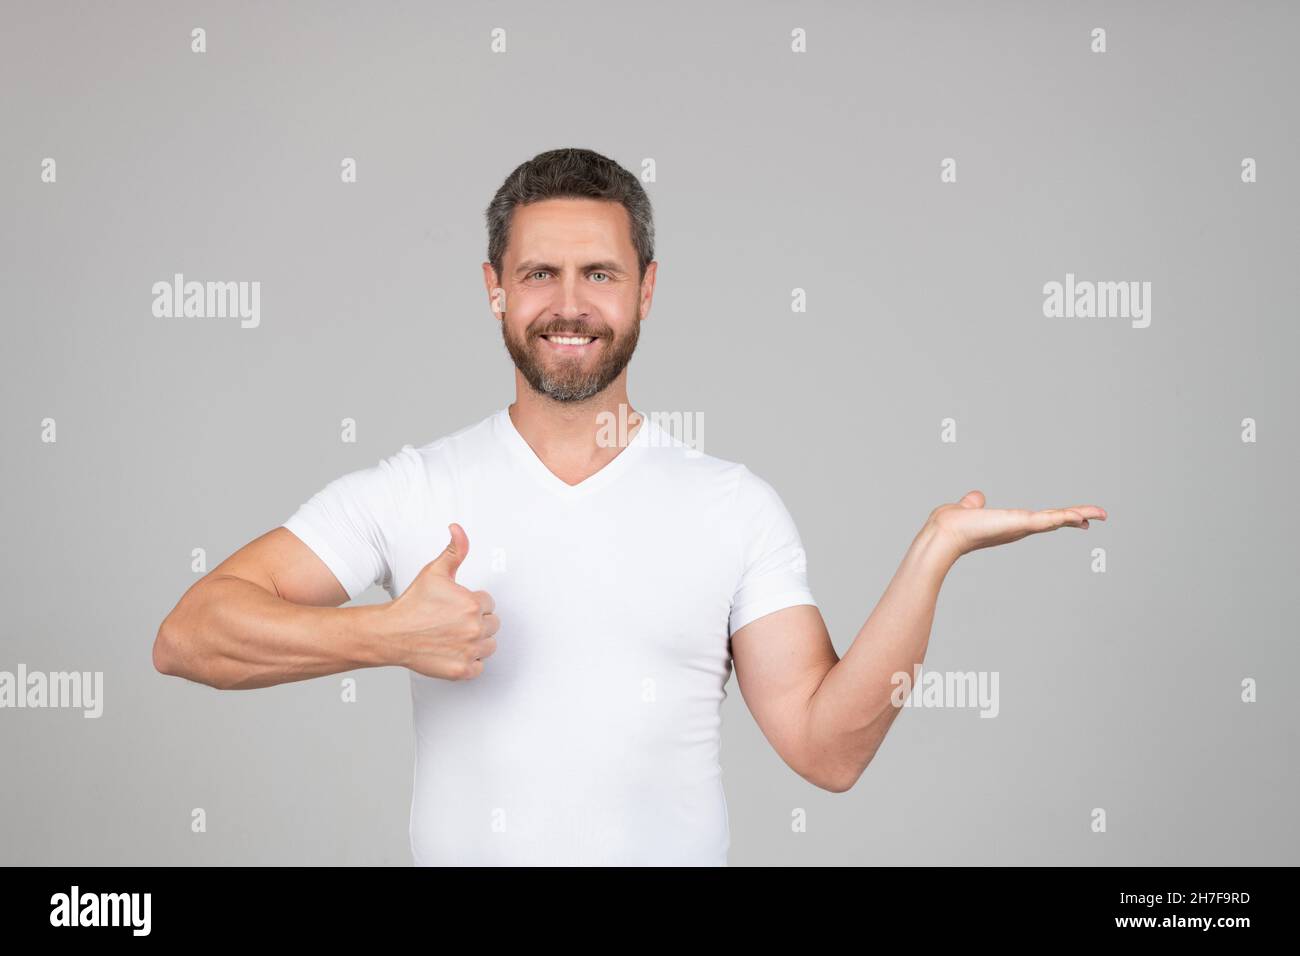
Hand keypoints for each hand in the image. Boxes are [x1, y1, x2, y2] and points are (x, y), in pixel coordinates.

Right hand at [379, 523, 498, 679]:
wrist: (390, 633)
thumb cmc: (412, 604)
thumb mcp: (434, 571)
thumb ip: (454, 550)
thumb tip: (458, 529)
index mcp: (473, 604)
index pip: (489, 603)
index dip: (473, 603)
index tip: (456, 606)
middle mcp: (474, 628)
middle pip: (493, 624)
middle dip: (477, 621)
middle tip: (453, 621)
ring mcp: (469, 651)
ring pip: (489, 646)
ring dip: (477, 642)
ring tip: (454, 635)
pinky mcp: (461, 670)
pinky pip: (479, 667)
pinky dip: (469, 662)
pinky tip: (454, 651)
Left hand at [926, 490, 1106, 560]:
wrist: (943, 534)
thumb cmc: (951, 525)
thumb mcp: (968, 509)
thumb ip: (974, 504)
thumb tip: (975, 499)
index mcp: (1010, 523)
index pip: (1041, 519)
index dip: (1061, 517)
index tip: (1078, 517)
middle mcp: (1018, 528)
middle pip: (1055, 520)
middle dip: (1079, 517)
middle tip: (1101, 515)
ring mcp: (1020, 527)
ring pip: (1056, 519)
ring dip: (1079, 515)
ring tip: (1101, 513)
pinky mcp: (1019, 523)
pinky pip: (1047, 519)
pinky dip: (1065, 517)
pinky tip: (1081, 515)